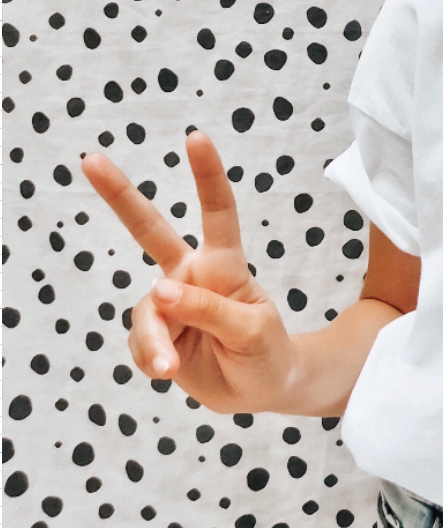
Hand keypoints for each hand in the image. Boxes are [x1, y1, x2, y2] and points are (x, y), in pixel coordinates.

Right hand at [81, 130, 297, 414]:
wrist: (259, 389)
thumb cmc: (267, 350)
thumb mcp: (252, 331)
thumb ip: (209, 310)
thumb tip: (159, 290)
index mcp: (224, 263)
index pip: (218, 213)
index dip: (207, 176)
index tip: (196, 138)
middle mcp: (191, 274)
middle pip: (151, 229)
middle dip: (120, 195)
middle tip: (90, 160)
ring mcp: (170, 303)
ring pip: (147, 311)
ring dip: (155, 340)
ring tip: (169, 365)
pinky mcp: (155, 333)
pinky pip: (141, 342)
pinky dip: (151, 359)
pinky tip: (167, 371)